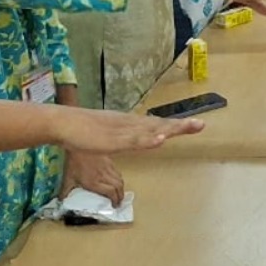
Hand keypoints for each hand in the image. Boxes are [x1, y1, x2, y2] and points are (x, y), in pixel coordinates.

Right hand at [52, 107, 205, 155]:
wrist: (64, 123)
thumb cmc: (83, 132)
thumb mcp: (108, 139)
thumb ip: (122, 140)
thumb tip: (133, 141)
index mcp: (130, 124)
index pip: (157, 124)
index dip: (176, 125)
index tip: (195, 124)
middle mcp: (130, 124)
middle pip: (159, 125)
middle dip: (180, 125)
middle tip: (201, 125)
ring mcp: (123, 131)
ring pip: (151, 130)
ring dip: (170, 129)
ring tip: (189, 127)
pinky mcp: (113, 139)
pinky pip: (133, 141)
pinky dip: (148, 140)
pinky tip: (160, 139)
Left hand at [59, 150, 125, 204]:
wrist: (79, 143)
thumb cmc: (73, 161)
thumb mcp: (67, 178)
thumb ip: (65, 190)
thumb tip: (60, 200)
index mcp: (95, 182)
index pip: (111, 192)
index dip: (115, 200)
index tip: (114, 206)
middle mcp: (104, 176)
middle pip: (119, 187)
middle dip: (121, 195)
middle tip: (119, 201)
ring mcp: (108, 167)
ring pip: (120, 179)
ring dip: (121, 187)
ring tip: (119, 192)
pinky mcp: (110, 160)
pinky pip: (117, 171)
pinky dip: (118, 177)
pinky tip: (114, 179)